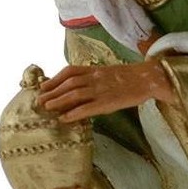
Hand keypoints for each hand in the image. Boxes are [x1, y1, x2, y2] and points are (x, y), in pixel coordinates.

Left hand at [36, 60, 175, 121]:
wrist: (149, 78)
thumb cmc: (129, 78)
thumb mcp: (108, 73)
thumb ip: (93, 77)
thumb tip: (77, 86)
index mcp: (95, 69)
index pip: (69, 71)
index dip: (54, 79)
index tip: (42, 86)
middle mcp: (95, 78)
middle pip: (68, 83)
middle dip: (52, 92)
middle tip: (39, 101)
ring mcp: (102, 90)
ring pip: (75, 94)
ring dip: (59, 101)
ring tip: (47, 108)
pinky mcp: (109, 102)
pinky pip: (88, 108)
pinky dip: (74, 113)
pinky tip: (65, 118)